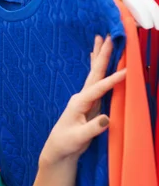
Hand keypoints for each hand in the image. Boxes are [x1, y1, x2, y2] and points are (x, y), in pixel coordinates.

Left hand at [40, 35, 125, 165]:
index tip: (126, 71)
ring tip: (102, 39)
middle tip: (108, 36)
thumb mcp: (78, 138)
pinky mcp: (90, 103)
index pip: (98, 88)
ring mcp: (86, 98)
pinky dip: (99, 68)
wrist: (59, 149)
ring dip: (100, 56)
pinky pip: (98, 81)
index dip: (112, 80)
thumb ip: (92, 128)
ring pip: (95, 73)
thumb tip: (106, 119)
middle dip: (102, 54)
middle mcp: (81, 97)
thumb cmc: (66, 143)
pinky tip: (96, 58)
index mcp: (78, 103)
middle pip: (94, 73)